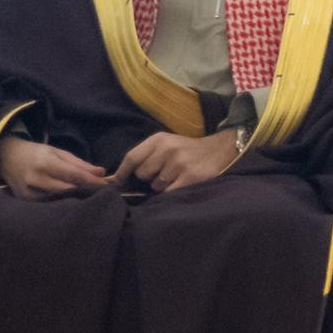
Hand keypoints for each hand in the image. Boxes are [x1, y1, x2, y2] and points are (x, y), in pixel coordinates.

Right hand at [0, 138, 108, 198]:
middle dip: (84, 191)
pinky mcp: (23, 200)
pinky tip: (68, 201)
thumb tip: (101, 173)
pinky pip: (46, 203)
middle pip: (66, 189)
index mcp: (45, 163)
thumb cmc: (36, 153)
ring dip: (73, 198)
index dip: (91, 181)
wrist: (5, 157)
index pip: (73, 175)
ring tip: (87, 197)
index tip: (106, 185)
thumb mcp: (58, 152)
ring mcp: (28, 191)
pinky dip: (59, 202)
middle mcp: (35, 178)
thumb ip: (79, 163)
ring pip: (57, 199)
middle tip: (100, 193)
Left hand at [116, 129, 249, 192]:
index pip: (131, 158)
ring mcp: (180, 163)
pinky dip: (173, 192)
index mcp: (159, 139)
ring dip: (163, 186)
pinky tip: (182, 184)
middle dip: (149, 178)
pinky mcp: (191, 177)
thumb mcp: (165, 145)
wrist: (221, 150)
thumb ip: (142, 157)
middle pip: (142, 174)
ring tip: (177, 177)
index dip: (122, 173)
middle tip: (164, 173)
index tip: (118, 183)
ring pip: (156, 185)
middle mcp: (168, 149)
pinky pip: (169, 192)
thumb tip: (111, 180)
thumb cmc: (186, 150)